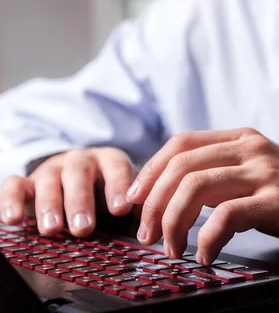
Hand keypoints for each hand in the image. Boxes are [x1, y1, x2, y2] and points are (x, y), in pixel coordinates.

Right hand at [0, 148, 134, 236]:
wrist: (80, 182)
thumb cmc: (108, 196)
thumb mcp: (125, 199)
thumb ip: (137, 211)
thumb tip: (152, 230)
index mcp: (110, 160)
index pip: (116, 167)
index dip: (118, 187)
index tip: (121, 209)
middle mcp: (81, 160)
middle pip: (79, 174)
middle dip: (81, 201)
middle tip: (84, 228)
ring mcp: (52, 169)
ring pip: (48, 180)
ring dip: (49, 206)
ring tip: (52, 230)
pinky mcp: (27, 181)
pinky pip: (14, 185)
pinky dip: (10, 200)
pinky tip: (12, 220)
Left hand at [126, 128, 278, 263]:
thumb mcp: (260, 172)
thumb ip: (224, 172)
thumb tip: (176, 192)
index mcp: (243, 139)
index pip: (179, 144)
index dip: (149, 173)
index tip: (133, 203)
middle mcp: (251, 149)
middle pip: (180, 166)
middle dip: (152, 203)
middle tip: (147, 235)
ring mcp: (265, 173)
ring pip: (196, 188)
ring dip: (173, 222)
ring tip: (172, 249)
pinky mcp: (278, 201)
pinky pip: (227, 217)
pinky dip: (207, 239)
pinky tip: (207, 255)